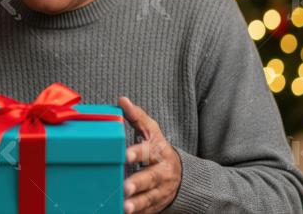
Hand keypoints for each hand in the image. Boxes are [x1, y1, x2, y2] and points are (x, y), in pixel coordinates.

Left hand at [119, 97, 181, 213]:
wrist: (180, 174)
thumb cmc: (158, 149)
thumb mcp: (151, 131)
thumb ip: (137, 117)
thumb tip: (122, 100)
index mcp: (158, 152)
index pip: (147, 151)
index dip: (137, 153)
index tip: (125, 155)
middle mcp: (161, 172)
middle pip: (150, 178)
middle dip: (138, 183)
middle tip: (125, 187)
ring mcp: (160, 191)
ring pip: (149, 199)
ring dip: (137, 204)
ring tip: (124, 207)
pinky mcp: (156, 205)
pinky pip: (147, 211)